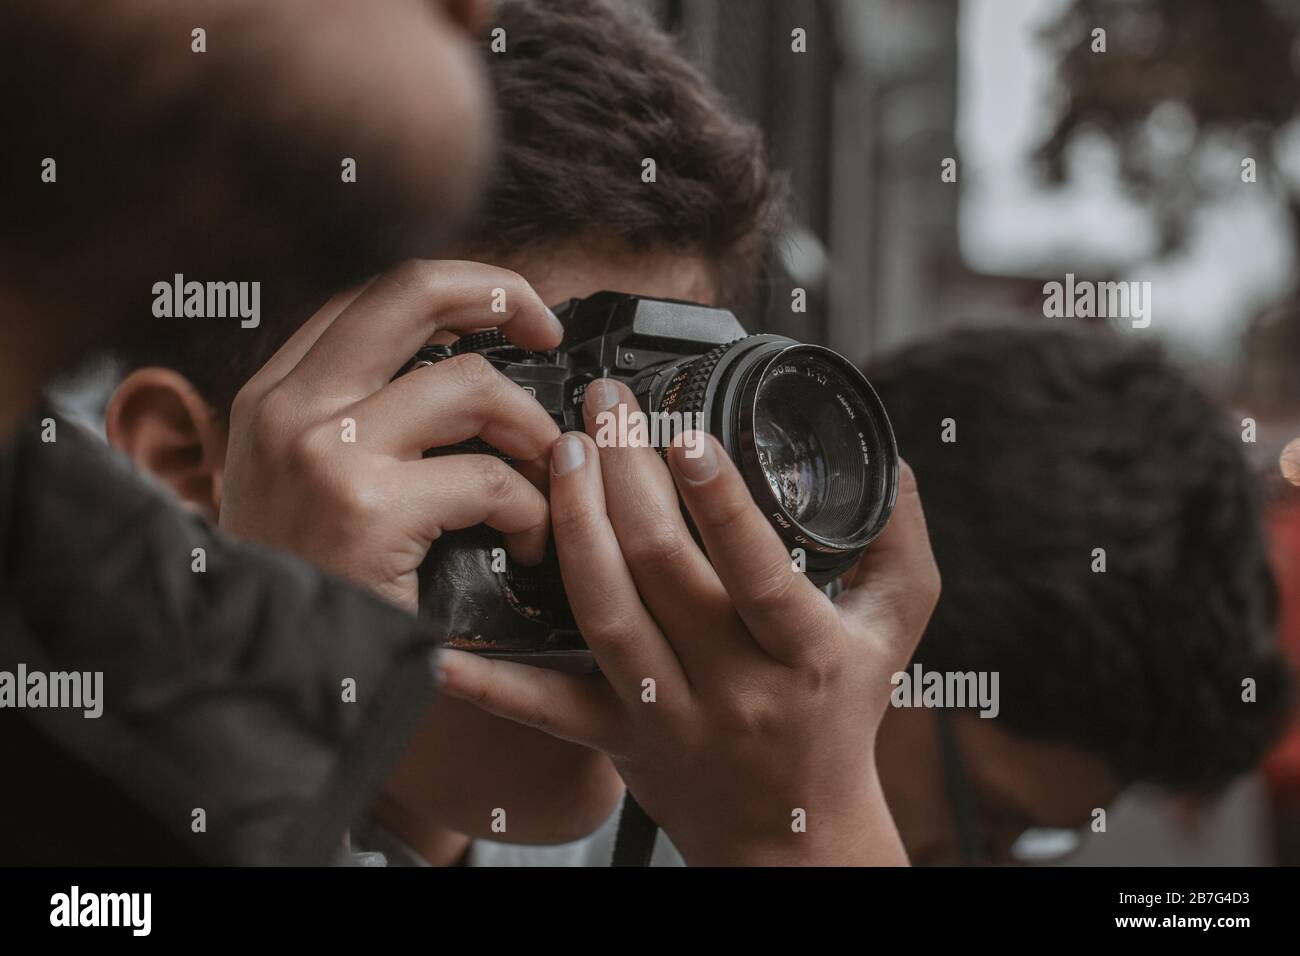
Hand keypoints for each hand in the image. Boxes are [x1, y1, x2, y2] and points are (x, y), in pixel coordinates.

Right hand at [218, 259, 564, 611]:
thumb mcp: (299, 487)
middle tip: (545, 330)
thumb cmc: (308, 591)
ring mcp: (324, 452)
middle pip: (411, 290)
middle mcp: (289, 409)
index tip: (505, 314)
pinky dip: (532, 512)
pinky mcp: (368, 510)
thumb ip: (356, 420)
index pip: (371, 296)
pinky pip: (492, 481)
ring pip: (471, 385)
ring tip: (544, 476)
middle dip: (499, 293)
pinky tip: (525, 545)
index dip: (453, 289)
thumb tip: (460, 367)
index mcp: (273, 396)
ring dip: (532, 430)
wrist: (270, 684)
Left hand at [437, 379, 940, 864]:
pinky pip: (547, 711)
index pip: (756, 569)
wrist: (795, 838)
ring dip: (575, 527)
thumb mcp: (896, 632)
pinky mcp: (616, 739)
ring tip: (560, 452)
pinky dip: (492, 679)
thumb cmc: (842, 717)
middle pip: (662, 570)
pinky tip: (440, 641)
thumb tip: (895, 465)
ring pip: (605, 616)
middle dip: (626, 475)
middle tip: (604, 404)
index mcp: (801, 651)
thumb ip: (899, 546)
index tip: (684, 430)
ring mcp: (667, 714)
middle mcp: (731, 684)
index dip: (719, 499)